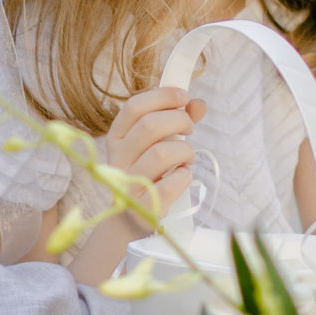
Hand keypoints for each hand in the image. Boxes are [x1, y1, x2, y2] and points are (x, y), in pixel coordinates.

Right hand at [101, 85, 204, 217]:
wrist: (129, 218)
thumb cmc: (146, 173)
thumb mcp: (154, 144)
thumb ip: (176, 120)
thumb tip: (198, 104)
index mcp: (116, 138)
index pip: (134, 107)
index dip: (161, 97)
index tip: (183, 96)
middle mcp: (118, 158)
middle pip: (150, 126)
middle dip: (179, 121)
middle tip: (190, 128)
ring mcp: (128, 183)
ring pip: (162, 153)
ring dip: (185, 150)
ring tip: (187, 157)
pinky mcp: (144, 205)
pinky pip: (171, 184)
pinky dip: (184, 176)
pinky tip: (182, 175)